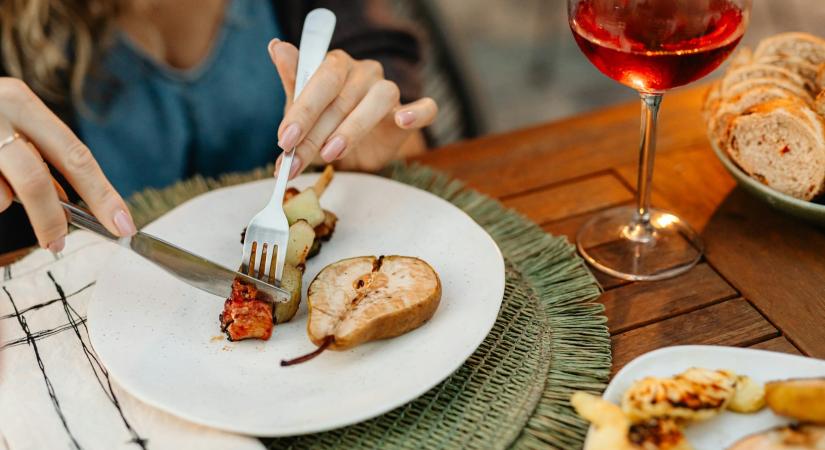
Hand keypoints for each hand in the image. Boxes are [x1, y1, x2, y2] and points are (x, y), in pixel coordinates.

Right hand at [0, 78, 135, 251]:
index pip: (74, 155)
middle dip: (52, 218)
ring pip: (1, 194)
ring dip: (4, 200)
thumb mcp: (9, 123)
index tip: (123, 224)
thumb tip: (70, 199)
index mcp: (20, 101)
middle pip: (35, 179)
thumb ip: (39, 154)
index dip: (102, 194)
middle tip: (59, 243)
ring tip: (0, 187)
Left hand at [268, 39, 436, 177]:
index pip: (320, 78)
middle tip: (298, 157)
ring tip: (332, 153)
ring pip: (379, 99)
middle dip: (317, 130)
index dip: (302, 110)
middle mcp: (364, 72)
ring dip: (353, 127)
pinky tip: (403, 120)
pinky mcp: (409, 114)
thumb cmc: (325, 122)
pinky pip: (425, 108)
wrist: (353, 151)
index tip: (284, 139)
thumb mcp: (302, 108)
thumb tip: (277, 46)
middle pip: (343, 95)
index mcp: (336, 65)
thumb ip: (292, 80)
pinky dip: (418, 112)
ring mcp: (388, 91)